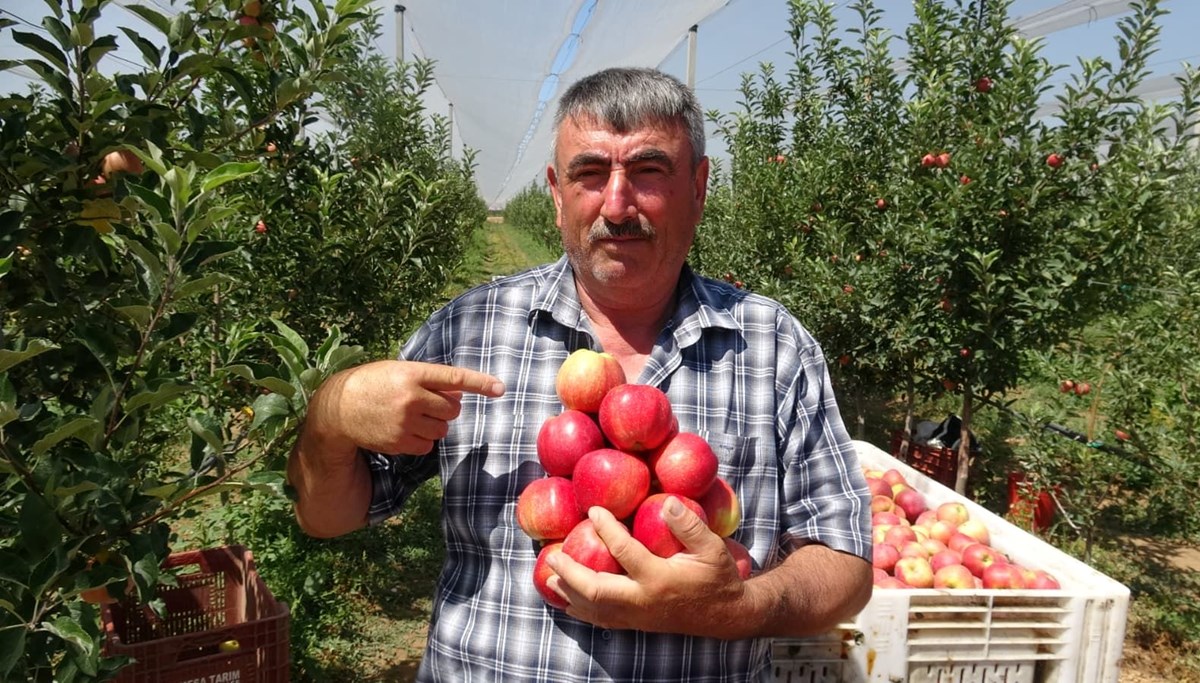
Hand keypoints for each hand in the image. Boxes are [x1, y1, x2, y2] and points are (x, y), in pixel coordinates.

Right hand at [311, 359, 504, 456]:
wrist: (339, 408)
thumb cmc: (374, 384)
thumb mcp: (399, 371)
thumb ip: (428, 380)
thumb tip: (459, 396)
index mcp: (412, 373)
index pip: (453, 378)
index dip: (480, 383)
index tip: (500, 388)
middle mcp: (411, 397)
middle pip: (452, 410)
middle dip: (444, 409)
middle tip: (424, 403)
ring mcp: (405, 421)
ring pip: (442, 430)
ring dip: (433, 425)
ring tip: (410, 416)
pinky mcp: (400, 442)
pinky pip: (428, 446)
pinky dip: (421, 441)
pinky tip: (402, 430)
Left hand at [546, 499, 747, 636]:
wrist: (726, 615)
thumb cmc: (717, 578)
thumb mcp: (712, 548)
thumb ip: (689, 525)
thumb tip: (667, 501)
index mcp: (659, 579)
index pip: (624, 551)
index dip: (606, 529)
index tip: (594, 511)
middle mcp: (643, 601)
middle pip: (595, 590)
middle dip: (571, 572)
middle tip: (553, 556)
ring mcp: (637, 617)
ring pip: (594, 610)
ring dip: (570, 593)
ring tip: (551, 577)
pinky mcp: (636, 624)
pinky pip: (602, 621)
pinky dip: (582, 610)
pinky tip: (569, 600)